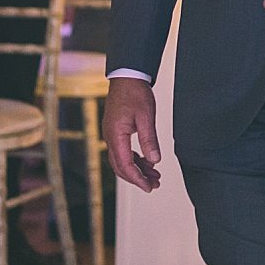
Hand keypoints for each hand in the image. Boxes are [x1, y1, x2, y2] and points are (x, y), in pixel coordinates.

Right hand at [104, 77, 162, 191]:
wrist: (127, 76)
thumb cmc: (135, 93)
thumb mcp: (146, 116)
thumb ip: (149, 139)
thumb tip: (154, 160)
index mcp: (116, 135)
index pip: (125, 165)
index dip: (137, 179)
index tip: (149, 187)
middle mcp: (110, 138)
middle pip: (121, 166)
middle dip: (138, 178)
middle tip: (154, 185)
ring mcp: (111, 135)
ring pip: (122, 160)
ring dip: (137, 169)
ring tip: (154, 175)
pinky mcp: (116, 131)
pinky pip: (123, 151)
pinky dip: (135, 159)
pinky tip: (147, 162)